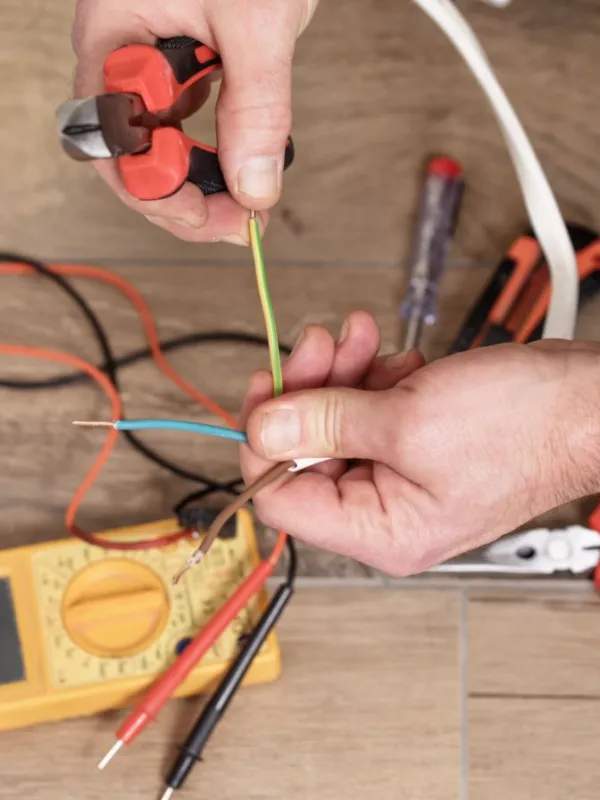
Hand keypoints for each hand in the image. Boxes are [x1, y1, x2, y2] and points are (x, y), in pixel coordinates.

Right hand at [71, 0, 317, 242]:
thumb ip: (257, 108)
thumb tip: (255, 188)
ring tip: (245, 206)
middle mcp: (124, 57)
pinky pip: (188, 129)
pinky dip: (217, 157)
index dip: (157, 192)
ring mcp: (151, 65)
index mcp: (115, 37)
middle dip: (183, 202)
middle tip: (238, 224)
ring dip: (201, 186)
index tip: (210, 213)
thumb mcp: (256, 21)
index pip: (117, 144)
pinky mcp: (183, 68)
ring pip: (161, 151)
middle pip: (133, 160)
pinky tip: (243, 167)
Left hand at [239, 312, 599, 575]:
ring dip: (339, 373)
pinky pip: (367, 410)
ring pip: (334, 423)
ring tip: (362, 338)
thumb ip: (324, 422)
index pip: (280, 499)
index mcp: (380, 530)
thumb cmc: (526, 427)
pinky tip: (395, 358)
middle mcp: (385, 511)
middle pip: (303, 452)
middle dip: (307, 389)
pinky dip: (371, 376)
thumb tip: (264, 427)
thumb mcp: (408, 420)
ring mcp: (400, 475)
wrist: (587, 401)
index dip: (263, 442)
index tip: (266, 391)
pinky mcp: (415, 443)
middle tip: (317, 343)